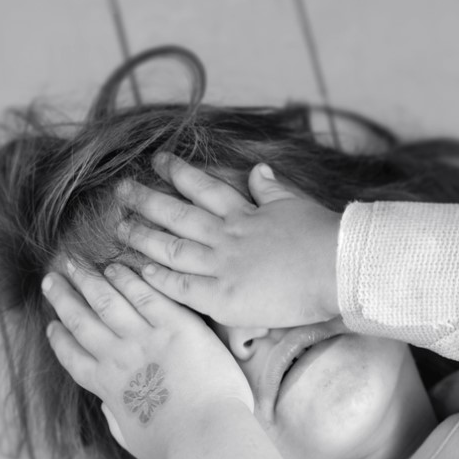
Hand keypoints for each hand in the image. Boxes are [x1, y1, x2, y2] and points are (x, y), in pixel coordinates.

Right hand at [42, 260, 253, 458]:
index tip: (52, 325)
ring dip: (86, 280)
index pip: (74, 358)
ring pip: (106, 300)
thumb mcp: (135, 440)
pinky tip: (115, 266)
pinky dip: (127, 278)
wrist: (208, 435)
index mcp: (108, 388)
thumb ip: (117, 421)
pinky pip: (145, 294)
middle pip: (82, 321)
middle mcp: (119, 358)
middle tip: (50, 279)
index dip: (60, 339)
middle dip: (63, 298)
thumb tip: (107, 409)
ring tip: (72, 262)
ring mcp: (146, 339)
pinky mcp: (176, 326)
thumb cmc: (177, 447)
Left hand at [115, 153, 341, 328]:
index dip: (177, 173)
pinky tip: (140, 271)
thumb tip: (257, 169)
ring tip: (120, 228)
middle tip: (121, 190)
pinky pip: (182, 287)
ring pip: (172, 248)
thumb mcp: (296, 204)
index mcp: (244, 213)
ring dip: (143, 237)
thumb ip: (271, 188)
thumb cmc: (324, 237)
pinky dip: (160, 278)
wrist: (338, 269)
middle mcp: (227, 236)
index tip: (157, 161)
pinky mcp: (224, 298)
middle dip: (146, 200)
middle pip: (176, 215)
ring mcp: (222, 266)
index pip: (202, 187)